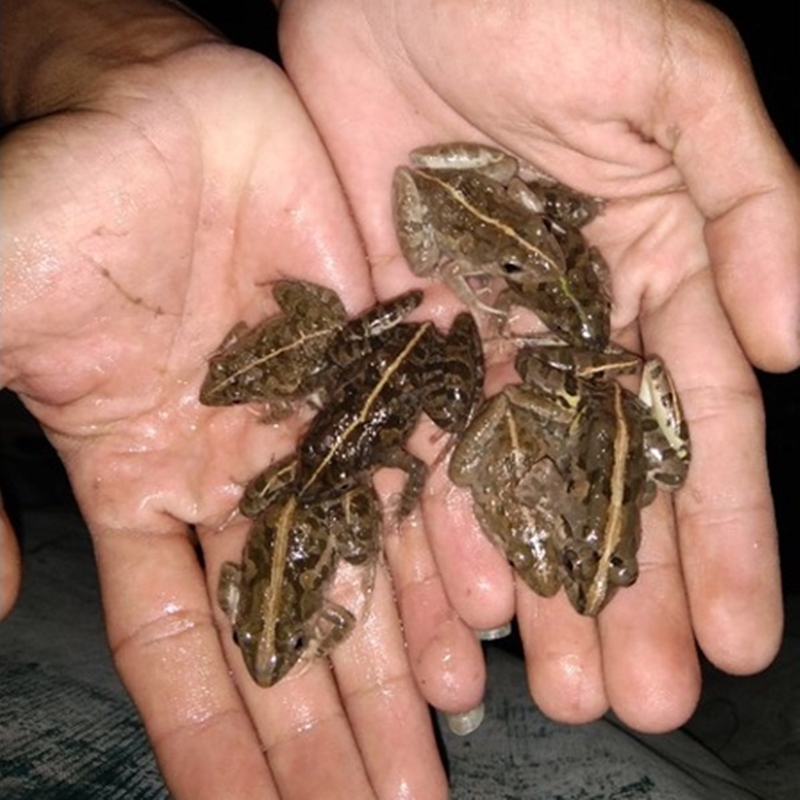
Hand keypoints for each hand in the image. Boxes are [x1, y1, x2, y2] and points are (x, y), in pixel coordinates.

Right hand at [1, 1, 447, 796]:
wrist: (140, 108)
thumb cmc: (50, 210)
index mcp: (146, 483)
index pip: (188, 647)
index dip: (222, 739)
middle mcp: (241, 469)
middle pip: (296, 629)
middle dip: (332, 730)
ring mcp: (312, 419)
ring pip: (368, 566)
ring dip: (401, 664)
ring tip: (439, 758)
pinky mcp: (370, 359)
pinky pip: (416, 470)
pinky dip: (444, 548)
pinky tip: (479, 629)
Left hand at [278, 0, 798, 729]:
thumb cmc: (549, 0)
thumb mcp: (678, 83)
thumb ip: (755, 204)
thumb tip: (792, 346)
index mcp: (655, 274)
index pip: (699, 432)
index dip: (725, 538)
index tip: (741, 635)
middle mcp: (571, 325)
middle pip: (607, 483)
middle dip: (628, 591)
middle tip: (639, 696)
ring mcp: (481, 336)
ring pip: (514, 485)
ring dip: (536, 585)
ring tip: (553, 683)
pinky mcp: (399, 328)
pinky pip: (419, 438)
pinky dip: (435, 519)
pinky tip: (454, 604)